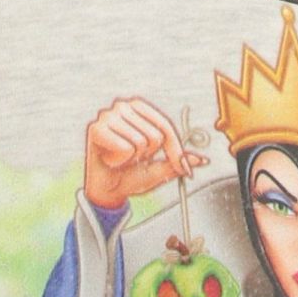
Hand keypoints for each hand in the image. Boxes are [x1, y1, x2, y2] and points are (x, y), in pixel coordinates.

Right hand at [83, 96, 209, 209]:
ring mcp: (109, 115)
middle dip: (147, 154)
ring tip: (120, 158)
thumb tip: (202, 160)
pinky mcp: (95, 128)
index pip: (165, 126)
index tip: (185, 168)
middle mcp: (124, 106)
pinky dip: (119, 160)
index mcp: (140, 108)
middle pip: (155, 135)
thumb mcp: (158, 169)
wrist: (106, 190)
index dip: (175, 150)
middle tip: (132, 158)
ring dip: (132, 158)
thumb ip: (177, 162)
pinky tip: (109, 159)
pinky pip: (124, 148)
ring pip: (140, 142)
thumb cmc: (131, 174)